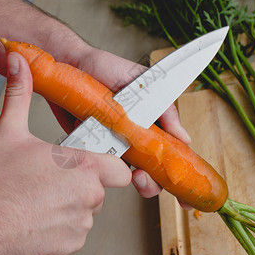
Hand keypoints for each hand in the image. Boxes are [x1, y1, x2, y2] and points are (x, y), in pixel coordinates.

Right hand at [0, 52, 130, 254]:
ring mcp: (81, 222)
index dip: (108, 165)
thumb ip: (19, 92)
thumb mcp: (9, 131)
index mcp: (82, 166)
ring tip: (43, 197)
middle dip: (83, 183)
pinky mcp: (72, 243)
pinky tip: (40, 216)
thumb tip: (17, 61)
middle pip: (101, 188)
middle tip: (54, 179)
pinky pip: (77, 230)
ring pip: (88, 209)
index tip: (90, 163)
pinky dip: (63, 224)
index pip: (119, 168)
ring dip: (72, 203)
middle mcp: (89, 195)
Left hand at [46, 44, 191, 203]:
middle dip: (151, 182)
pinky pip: (98, 161)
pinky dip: (99, 162)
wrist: (69, 64)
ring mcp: (112, 141)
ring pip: (124, 171)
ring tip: (126, 171)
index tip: (181, 190)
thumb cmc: (106, 67)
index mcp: (150, 122)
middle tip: (143, 179)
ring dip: (127, 176)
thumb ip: (165, 110)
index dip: (176, 172)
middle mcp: (132, 135)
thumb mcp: (141, 83)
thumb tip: (185, 139)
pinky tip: (96, 150)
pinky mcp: (90, 144)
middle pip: (150, 170)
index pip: (169, 152)